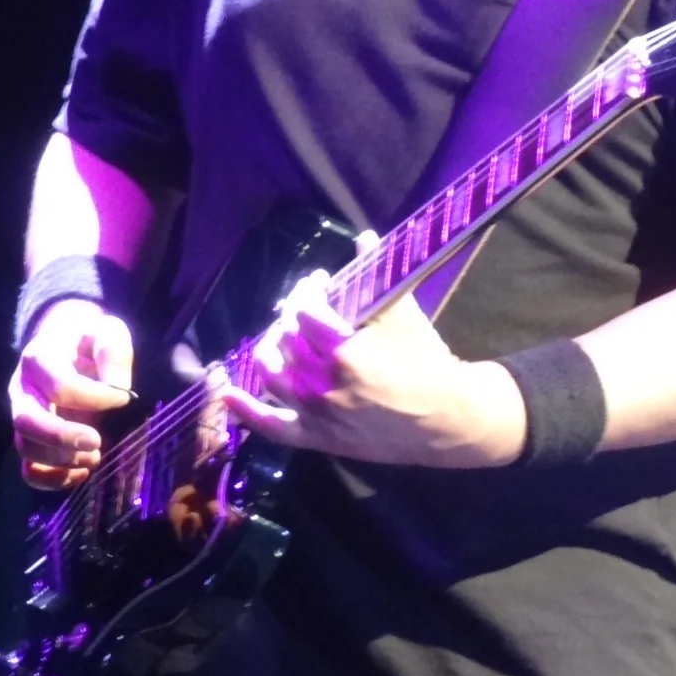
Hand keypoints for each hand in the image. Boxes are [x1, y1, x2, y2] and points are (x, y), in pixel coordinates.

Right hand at [8, 299, 134, 488]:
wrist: (68, 343)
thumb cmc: (88, 339)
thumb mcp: (107, 331)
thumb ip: (113, 352)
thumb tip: (117, 387)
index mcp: (39, 359)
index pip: (61, 386)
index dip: (95, 398)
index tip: (123, 398)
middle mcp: (22, 390)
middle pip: (27, 422)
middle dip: (63, 437)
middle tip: (97, 442)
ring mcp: (22, 416)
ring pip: (26, 448)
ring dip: (62, 460)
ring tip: (95, 456)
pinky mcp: (31, 439)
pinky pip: (29, 469)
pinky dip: (53, 480)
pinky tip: (82, 472)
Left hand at [220, 243, 526, 468]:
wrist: (447, 420)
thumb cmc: (427, 363)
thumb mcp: (405, 315)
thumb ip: (379, 275)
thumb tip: (364, 235)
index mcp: (345, 351)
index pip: (306, 313)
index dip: (306, 292)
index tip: (317, 283)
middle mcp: (324, 384)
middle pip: (286, 342)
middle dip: (290, 318)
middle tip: (302, 308)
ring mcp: (318, 415)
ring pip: (273, 377)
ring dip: (267, 351)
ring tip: (276, 337)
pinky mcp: (318, 439)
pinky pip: (273, 427)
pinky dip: (246, 411)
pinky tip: (227, 393)